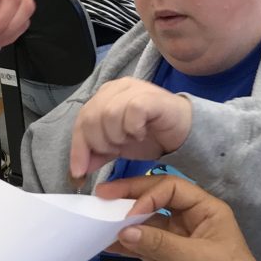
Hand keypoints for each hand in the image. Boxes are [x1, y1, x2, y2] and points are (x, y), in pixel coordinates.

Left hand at [69, 78, 192, 178]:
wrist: (183, 132)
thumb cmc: (150, 135)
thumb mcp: (117, 147)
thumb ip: (97, 153)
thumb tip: (78, 169)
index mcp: (104, 97)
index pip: (81, 121)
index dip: (78, 149)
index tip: (79, 172)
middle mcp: (116, 88)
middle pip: (91, 118)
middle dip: (100, 142)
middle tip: (117, 149)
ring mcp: (133, 89)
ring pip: (109, 115)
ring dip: (117, 136)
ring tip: (130, 139)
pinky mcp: (149, 96)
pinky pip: (131, 112)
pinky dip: (133, 129)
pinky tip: (142, 133)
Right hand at [96, 176, 260, 260]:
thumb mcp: (198, 260)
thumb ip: (160, 244)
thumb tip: (124, 232)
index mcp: (205, 209)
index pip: (171, 188)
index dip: (148, 195)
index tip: (130, 215)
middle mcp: (190, 219)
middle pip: (156, 199)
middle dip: (130, 197)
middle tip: (102, 195)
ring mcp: (177, 240)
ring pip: (146, 223)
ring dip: (124, 222)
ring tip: (97, 220)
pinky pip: (143, 247)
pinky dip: (126, 245)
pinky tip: (108, 244)